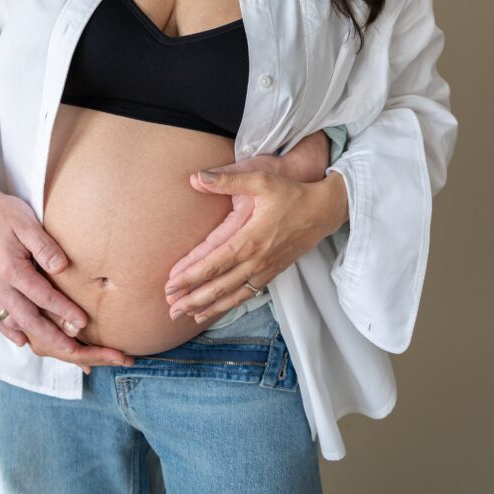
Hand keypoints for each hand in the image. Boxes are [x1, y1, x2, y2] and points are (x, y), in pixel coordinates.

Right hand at [0, 146, 132, 371]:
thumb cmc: (2, 212)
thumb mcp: (27, 223)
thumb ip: (45, 246)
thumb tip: (62, 267)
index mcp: (9, 269)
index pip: (42, 296)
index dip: (63, 311)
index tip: (82, 323)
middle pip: (28, 319)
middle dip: (52, 338)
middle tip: (75, 352)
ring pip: (13, 323)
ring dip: (35, 339)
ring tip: (55, 352)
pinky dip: (9, 332)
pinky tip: (22, 340)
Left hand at [164, 161, 347, 324]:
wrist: (324, 210)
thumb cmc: (291, 194)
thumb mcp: (261, 180)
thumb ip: (227, 180)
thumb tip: (196, 177)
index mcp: (250, 239)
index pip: (214, 263)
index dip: (190, 275)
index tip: (170, 284)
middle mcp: (256, 260)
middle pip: (219, 286)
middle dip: (192, 298)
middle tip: (170, 308)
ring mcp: (265, 269)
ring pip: (232, 295)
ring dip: (207, 307)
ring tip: (185, 316)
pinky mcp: (272, 272)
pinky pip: (247, 295)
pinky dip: (228, 305)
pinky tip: (214, 310)